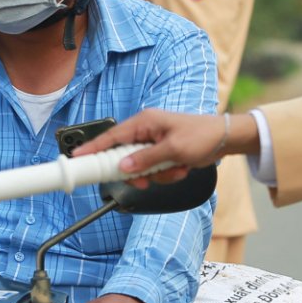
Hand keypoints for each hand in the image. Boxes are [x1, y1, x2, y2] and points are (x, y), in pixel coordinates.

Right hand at [71, 110, 255, 186]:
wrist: (224, 139)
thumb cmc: (201, 136)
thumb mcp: (173, 149)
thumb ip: (146, 159)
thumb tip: (123, 167)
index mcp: (144, 122)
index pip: (112, 136)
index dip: (93, 148)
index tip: (78, 158)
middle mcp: (146, 132)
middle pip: (124, 157)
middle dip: (139, 172)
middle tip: (147, 179)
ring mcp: (153, 144)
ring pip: (141, 168)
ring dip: (158, 174)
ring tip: (176, 168)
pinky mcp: (162, 154)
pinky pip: (154, 171)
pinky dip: (167, 174)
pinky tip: (181, 167)